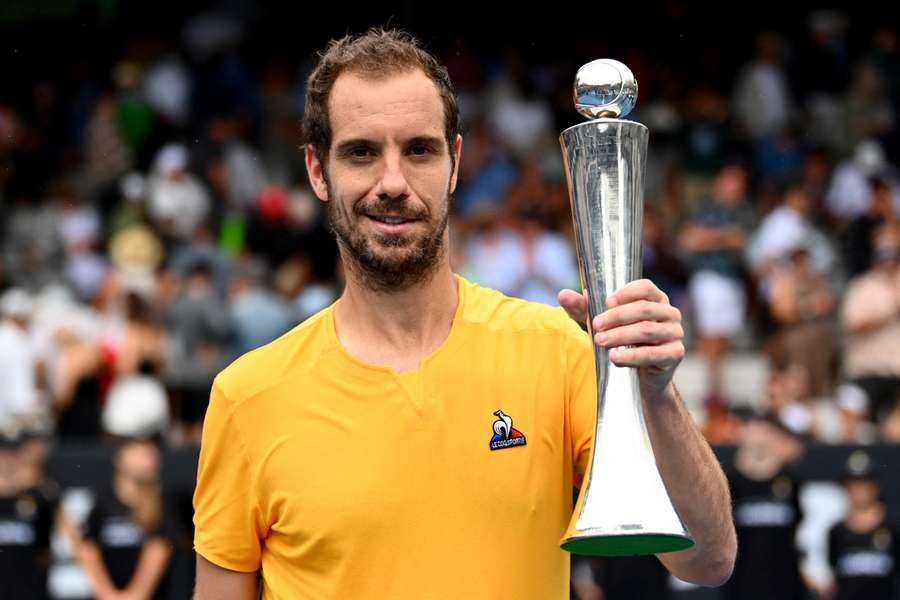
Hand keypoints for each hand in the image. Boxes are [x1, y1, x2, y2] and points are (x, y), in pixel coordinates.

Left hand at [558, 279, 683, 397]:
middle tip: (595, 326)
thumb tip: (563, 295)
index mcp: (655, 299)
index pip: (645, 287)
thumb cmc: (621, 342)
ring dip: (621, 335)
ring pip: (647, 330)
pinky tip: (615, 358)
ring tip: (600, 342)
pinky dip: (632, 356)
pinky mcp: (675, 354)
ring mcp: (675, 333)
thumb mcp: (601, 324)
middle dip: (616, 317)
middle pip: (643, 309)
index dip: (626, 293)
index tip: (606, 302)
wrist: (640, 376)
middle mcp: (669, 313)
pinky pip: (653, 353)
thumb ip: (583, 308)